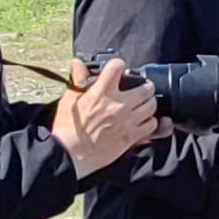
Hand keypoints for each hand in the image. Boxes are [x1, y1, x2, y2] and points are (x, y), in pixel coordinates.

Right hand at [52, 59, 159, 177]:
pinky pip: (151, 125)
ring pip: (151, 105)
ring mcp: (127, 120)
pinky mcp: (131, 136)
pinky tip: (142, 121)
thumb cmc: (67, 128)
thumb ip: (78, 79)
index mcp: (101, 93)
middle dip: (145, 85)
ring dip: (148, 103)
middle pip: (146, 87)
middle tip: (140, 88)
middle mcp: (117, 104)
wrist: (70, 154)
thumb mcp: (69, 99)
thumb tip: (77, 63)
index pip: (117, 67)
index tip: (118, 70)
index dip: (118, 65)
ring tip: (142, 104)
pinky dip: (150, 122)